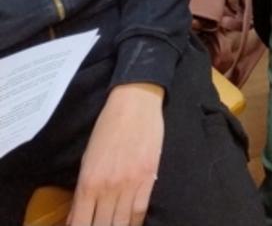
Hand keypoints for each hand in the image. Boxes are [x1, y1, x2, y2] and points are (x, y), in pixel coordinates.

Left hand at [68, 83, 163, 225]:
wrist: (135, 102)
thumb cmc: (108, 126)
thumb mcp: (88, 158)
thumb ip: (83, 190)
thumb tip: (77, 216)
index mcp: (88, 181)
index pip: (81, 222)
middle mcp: (108, 187)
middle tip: (99, 225)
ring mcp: (130, 184)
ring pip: (122, 223)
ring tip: (114, 225)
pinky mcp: (148, 178)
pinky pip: (140, 210)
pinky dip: (135, 221)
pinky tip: (131, 223)